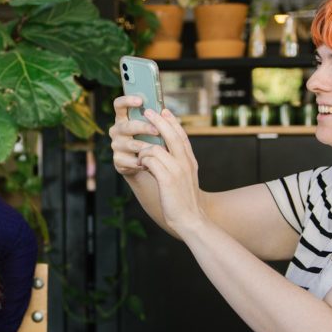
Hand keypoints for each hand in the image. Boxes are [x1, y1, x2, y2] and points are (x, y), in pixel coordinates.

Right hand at [109, 95, 160, 175]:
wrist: (142, 163)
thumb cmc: (149, 140)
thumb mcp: (151, 127)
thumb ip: (155, 119)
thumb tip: (166, 112)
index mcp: (123, 118)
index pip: (119, 105)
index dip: (127, 100)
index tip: (140, 101)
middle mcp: (116, 130)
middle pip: (127, 126)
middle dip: (143, 128)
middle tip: (157, 131)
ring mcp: (116, 146)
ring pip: (131, 144)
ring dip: (147, 147)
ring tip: (161, 150)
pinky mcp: (118, 161)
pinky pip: (132, 161)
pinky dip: (144, 161)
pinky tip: (153, 161)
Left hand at [136, 108, 205, 235]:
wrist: (191, 220)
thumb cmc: (184, 201)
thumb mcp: (184, 179)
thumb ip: (178, 165)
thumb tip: (162, 152)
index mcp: (190, 161)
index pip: (182, 136)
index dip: (173, 122)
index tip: (164, 111)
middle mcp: (185, 162)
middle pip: (171, 135)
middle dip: (158, 121)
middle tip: (148, 111)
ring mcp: (177, 170)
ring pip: (157, 147)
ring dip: (145, 149)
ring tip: (140, 155)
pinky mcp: (167, 179)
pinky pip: (151, 161)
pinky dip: (143, 161)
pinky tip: (140, 165)